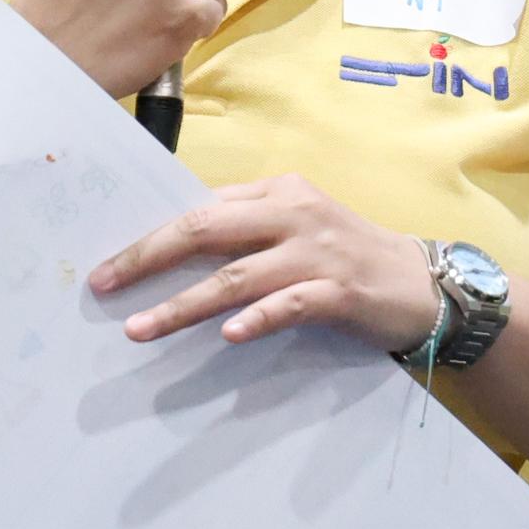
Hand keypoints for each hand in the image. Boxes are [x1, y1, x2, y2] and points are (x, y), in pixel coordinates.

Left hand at [84, 174, 447, 353]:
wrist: (423, 282)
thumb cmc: (346, 257)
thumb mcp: (294, 229)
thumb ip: (244, 232)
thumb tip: (173, 248)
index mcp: (275, 192)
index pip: (198, 207)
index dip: (149, 235)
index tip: (108, 262)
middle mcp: (292, 213)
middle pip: (205, 230)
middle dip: (148, 257)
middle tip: (105, 285)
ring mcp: (317, 251)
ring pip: (236, 275)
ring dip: (183, 304)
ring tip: (141, 328)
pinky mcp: (341, 290)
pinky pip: (291, 303)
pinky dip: (258, 318)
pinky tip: (228, 335)